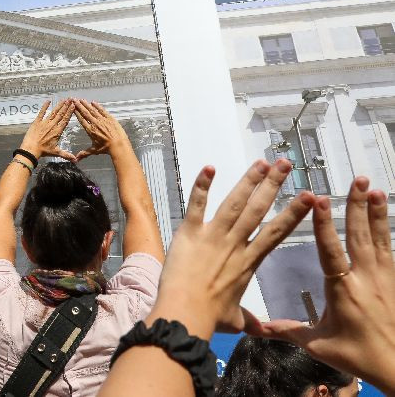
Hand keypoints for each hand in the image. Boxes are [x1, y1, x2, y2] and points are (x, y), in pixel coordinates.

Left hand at [17, 99, 75, 160]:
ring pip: (53, 112)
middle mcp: (52, 125)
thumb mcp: (56, 152)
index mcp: (58, 131)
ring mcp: (44, 123)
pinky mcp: (36, 122)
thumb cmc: (43, 151)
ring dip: (59, 105)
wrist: (31, 149)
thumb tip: (75, 160)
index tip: (73, 106)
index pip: (65, 120)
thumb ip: (66, 155)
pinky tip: (48, 101)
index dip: (70, 112)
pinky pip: (41, 113)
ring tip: (63, 99)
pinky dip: (44, 107)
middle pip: (61, 114)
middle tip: (70, 99)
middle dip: (66, 106)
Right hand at [72, 99, 129, 159]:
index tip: (73, 108)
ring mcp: (102, 120)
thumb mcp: (94, 150)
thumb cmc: (106, 148)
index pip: (82, 120)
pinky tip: (93, 102)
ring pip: (93, 110)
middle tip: (74, 100)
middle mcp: (95, 123)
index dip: (77, 114)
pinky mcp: (109, 118)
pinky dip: (97, 106)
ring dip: (86, 105)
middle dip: (79, 106)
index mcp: (90, 130)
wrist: (118, 145)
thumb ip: (84, 153)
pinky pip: (102, 110)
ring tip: (81, 100)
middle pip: (85, 113)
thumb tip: (76, 160)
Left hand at [151, 159, 314, 337]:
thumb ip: (247, 319)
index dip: (293, 213)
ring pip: (235, 202)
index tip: (308, 196)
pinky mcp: (190, 233)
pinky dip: (202, 186)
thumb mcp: (235, 320)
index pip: (276, 232)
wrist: (186, 313)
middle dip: (273, 185)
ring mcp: (213, 236)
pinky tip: (209, 168)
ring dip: (248, 180)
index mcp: (249, 262)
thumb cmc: (210, 318)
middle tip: (285, 164)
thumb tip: (257, 331)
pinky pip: (197, 205)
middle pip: (258, 209)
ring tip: (261, 162)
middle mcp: (235, 244)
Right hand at [256, 178, 394, 391]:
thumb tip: (258, 328)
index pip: (331, 251)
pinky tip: (384, 216)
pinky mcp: (394, 281)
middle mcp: (365, 278)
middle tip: (357, 180)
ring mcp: (384, 278)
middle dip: (356, 206)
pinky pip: (389, 249)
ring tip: (373, 189)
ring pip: (378, 238)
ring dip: (375, 212)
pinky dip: (385, 229)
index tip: (320, 201)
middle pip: (359, 235)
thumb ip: (288, 331)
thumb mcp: (318, 344)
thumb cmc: (359, 356)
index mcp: (342, 289)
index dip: (324, 225)